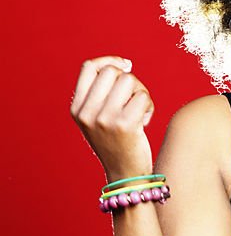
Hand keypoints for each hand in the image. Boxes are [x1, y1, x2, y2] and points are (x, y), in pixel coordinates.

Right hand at [70, 55, 154, 181]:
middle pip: (112, 72)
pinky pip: (142, 97)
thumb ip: (101, 93)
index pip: (89, 67)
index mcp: (77, 109)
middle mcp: (87, 113)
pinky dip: (149, 106)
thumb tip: (123, 64)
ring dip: (140, 92)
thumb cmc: (117, 142)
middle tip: (134, 97)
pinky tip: (144, 122)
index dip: (109, 61)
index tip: (126, 66)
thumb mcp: (98, 118)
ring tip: (139, 110)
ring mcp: (104, 119)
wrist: (125, 174)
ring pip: (129, 80)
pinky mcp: (124, 125)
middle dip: (129, 80)